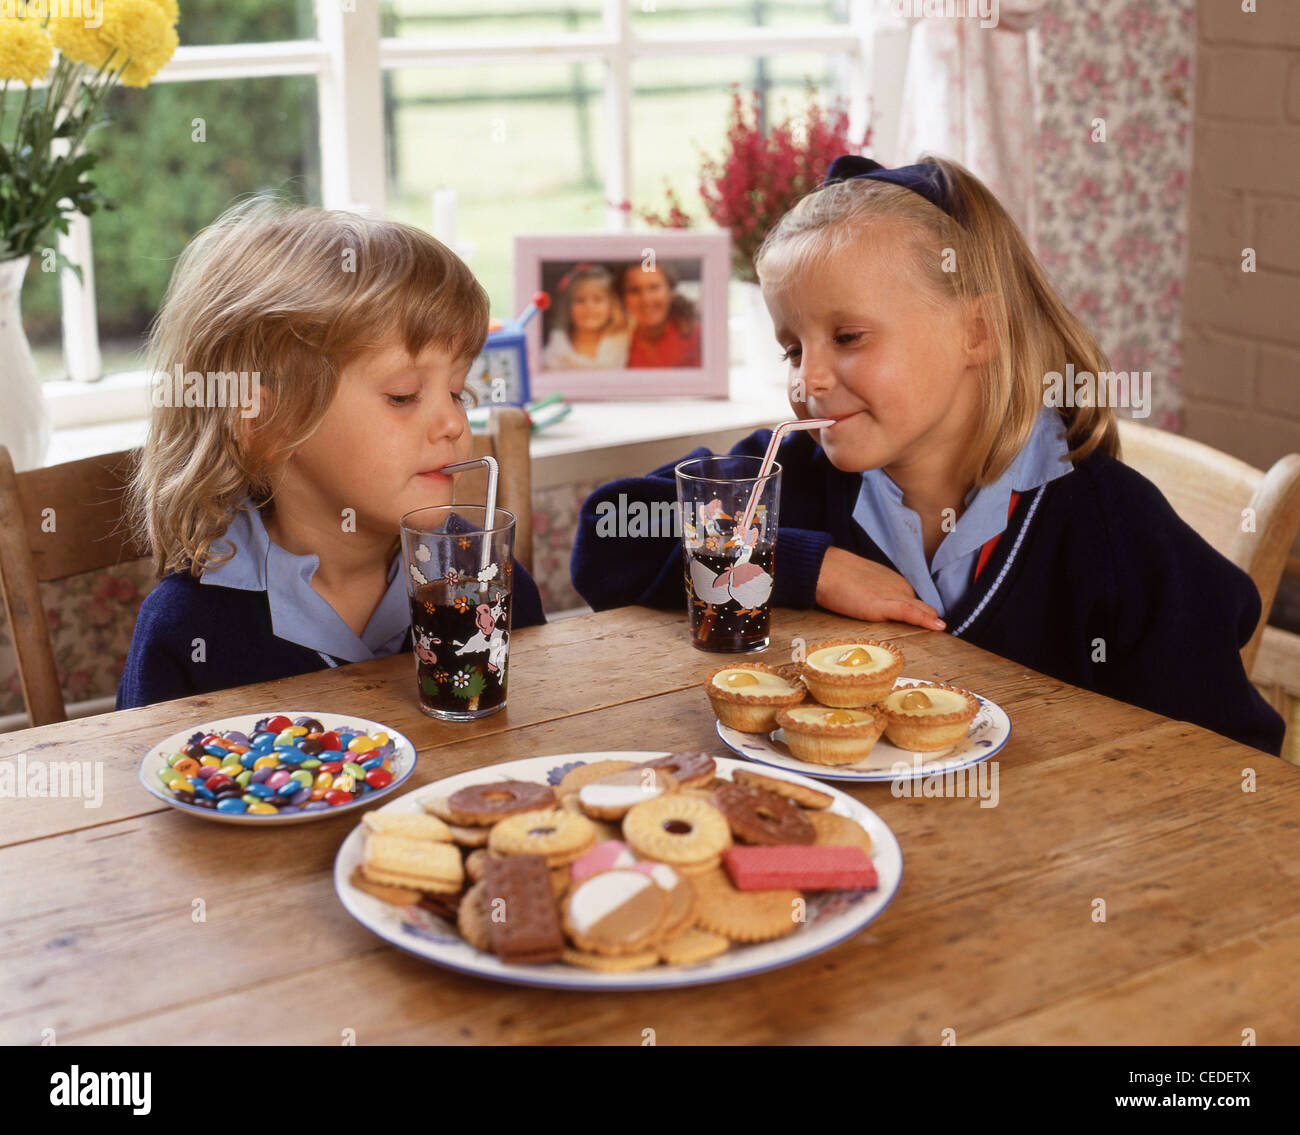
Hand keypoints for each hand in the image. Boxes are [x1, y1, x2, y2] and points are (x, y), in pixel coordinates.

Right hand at [814, 546, 945, 630]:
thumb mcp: (866, 586)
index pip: (916, 604)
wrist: (824, 569)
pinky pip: (909, 612)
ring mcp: (892, 595)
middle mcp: (899, 588)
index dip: (922, 617)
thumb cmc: (839, 578)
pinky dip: (924, 620)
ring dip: (929, 623)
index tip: (930, 629)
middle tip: (936, 637)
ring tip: (940, 636)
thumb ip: (879, 597)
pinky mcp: (882, 604)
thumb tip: (878, 609)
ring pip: (921, 611)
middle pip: (923, 609)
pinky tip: (938, 627)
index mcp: (896, 584)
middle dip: (929, 622)